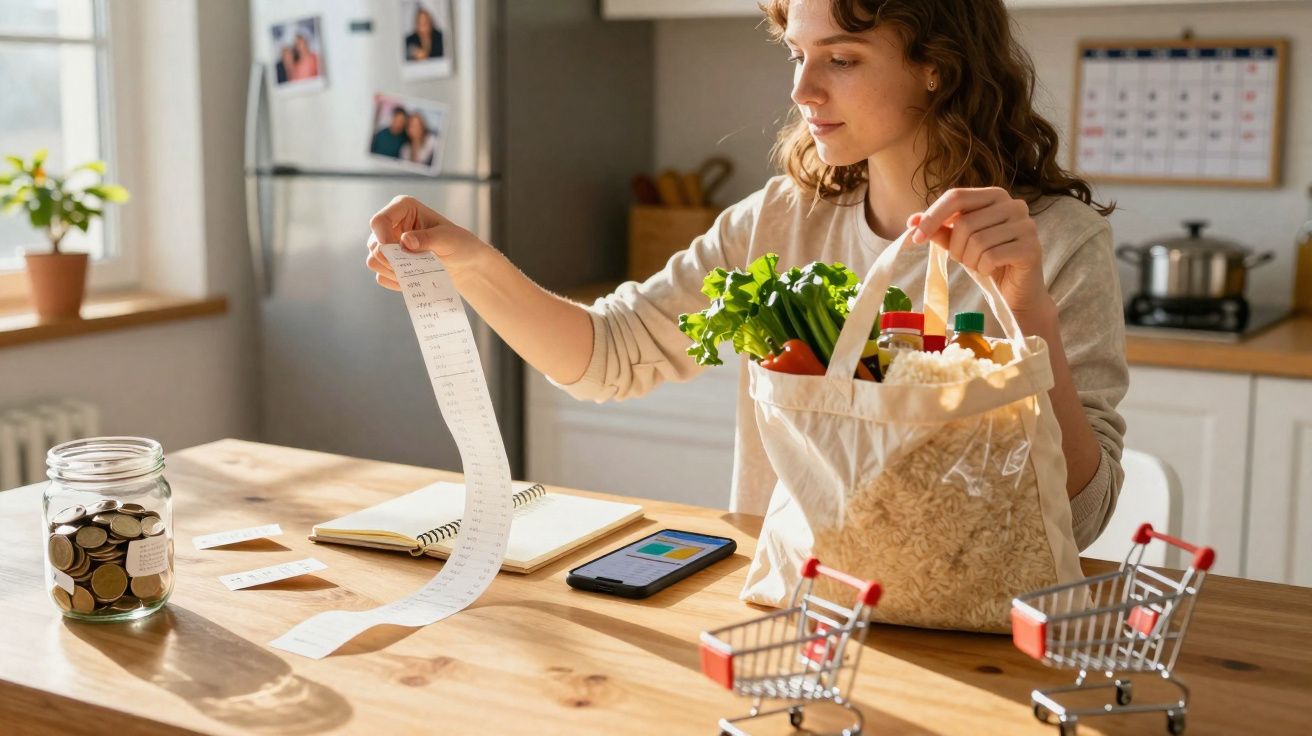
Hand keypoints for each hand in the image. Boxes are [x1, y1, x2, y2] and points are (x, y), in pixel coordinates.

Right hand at [365, 195, 487, 290]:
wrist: (464, 264)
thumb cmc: (459, 244)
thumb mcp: (448, 239)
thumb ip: (427, 239)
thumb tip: (405, 241)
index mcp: (403, 208)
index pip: (379, 221)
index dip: (383, 237)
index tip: (400, 251)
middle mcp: (391, 224)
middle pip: (373, 245)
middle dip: (393, 259)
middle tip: (416, 265)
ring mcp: (387, 245)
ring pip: (373, 261)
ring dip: (394, 271)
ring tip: (419, 272)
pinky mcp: (389, 263)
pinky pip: (381, 276)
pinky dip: (397, 281)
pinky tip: (415, 279)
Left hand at [907, 187, 1053, 316]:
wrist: (1016, 291)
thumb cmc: (987, 261)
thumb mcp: (959, 242)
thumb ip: (939, 229)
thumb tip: (912, 221)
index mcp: (994, 195)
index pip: (956, 196)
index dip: (932, 216)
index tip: (916, 237)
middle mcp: (1014, 205)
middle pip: (965, 223)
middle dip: (955, 248)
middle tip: (963, 259)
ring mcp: (1026, 225)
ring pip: (977, 241)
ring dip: (969, 260)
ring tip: (979, 265)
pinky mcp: (1031, 247)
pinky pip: (991, 256)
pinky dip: (983, 268)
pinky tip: (990, 270)